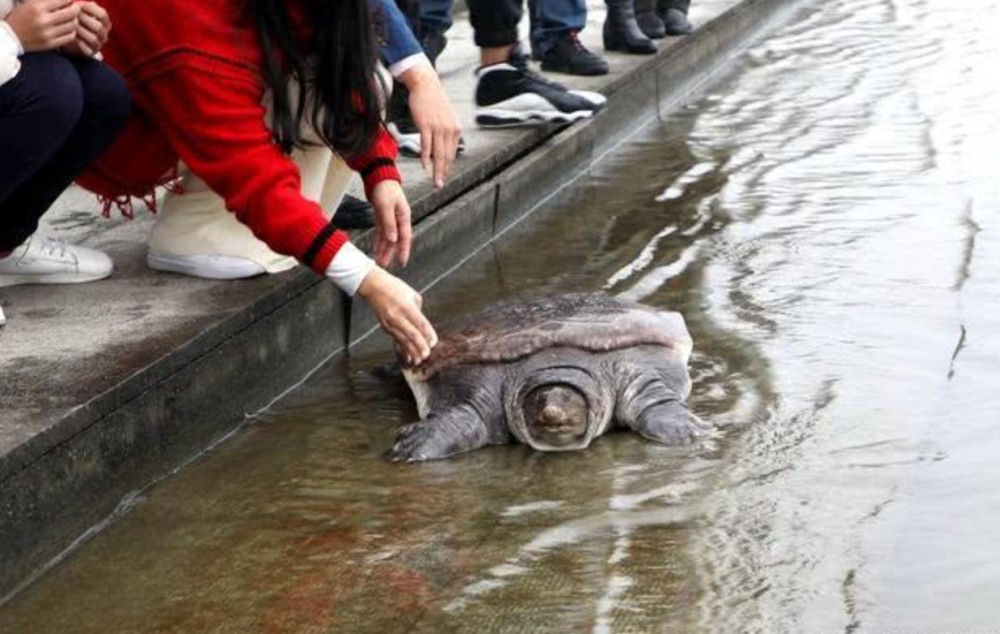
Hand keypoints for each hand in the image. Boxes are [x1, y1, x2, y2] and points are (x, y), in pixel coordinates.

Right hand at [4, 0, 79, 51]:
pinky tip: (68, 29)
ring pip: (72, 25)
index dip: (70, 0)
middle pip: (71, 13)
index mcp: (37, 7)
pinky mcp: (50, 44)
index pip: (63, 1)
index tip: (71, 0)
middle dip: (76, 9)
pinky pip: (70, 37)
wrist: (10, 36)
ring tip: (71, 18)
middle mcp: (43, 20)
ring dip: (75, 20)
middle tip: (76, 8)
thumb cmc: (20, 17)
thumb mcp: (30, 4)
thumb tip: (66, 0)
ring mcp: (48, 33)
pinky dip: (72, 32)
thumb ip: (48, 2)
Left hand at [62, 2, 109, 56]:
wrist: (69, 37)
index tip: (77, 5)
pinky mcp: (91, 52)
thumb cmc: (73, 20)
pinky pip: (87, 49)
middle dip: (83, 20)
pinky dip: (78, 43)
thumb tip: (74, 0)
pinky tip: (71, 36)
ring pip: (93, 38)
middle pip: (98, 27)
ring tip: (69, 26)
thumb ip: (78, 5)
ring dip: (80, 31)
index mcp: (104, 22)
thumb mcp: (78, 10)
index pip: (102, 14)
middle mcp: (104, 33)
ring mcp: (99, 43)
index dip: (89, 9)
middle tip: (71, 16)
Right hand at [357, 266, 437, 364]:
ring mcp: (390, 323)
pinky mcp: (385, 327)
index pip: (420, 323)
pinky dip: (403, 349)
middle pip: (411, 334)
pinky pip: (396, 340)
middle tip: (427, 355)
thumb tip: (423, 325)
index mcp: (406, 306)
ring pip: (403, 340)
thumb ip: (419, 311)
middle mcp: (398, 316)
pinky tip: (408, 357)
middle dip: (420, 346)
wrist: (375, 286)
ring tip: (419, 360)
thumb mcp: (412, 295)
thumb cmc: (395, 288)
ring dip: (411, 351)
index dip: (428, 334)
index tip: (434, 342)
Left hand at [369, 180, 411, 268]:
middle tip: (384, 265)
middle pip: (396, 240)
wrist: (378, 175)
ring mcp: (391, 217)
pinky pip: (381, 231)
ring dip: (383, 249)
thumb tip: (393, 239)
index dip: (403, 251)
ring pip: (388, 237)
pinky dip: (378, 240)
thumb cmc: (384, 187)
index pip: (405, 237)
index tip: (401, 263)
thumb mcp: (386, 205)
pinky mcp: (383, 215)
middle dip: (390, 253)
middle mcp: (399, 219)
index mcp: (404, 216)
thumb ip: (389, 223)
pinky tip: (375, 248)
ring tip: (379, 260)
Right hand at [400, 63, 460, 188]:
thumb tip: (442, 145)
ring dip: (436, 170)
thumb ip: (446, 131)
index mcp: (455, 129)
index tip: (443, 177)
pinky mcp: (426, 124)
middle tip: (440, 186)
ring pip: (438, 153)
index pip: (451, 153)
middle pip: (446, 156)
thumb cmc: (433, 101)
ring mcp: (438, 127)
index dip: (447, 167)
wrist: (426, 84)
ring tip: (435, 181)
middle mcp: (449, 129)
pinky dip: (426, 156)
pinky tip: (425, 165)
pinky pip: (427, 144)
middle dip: (443, 173)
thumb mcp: (445, 117)